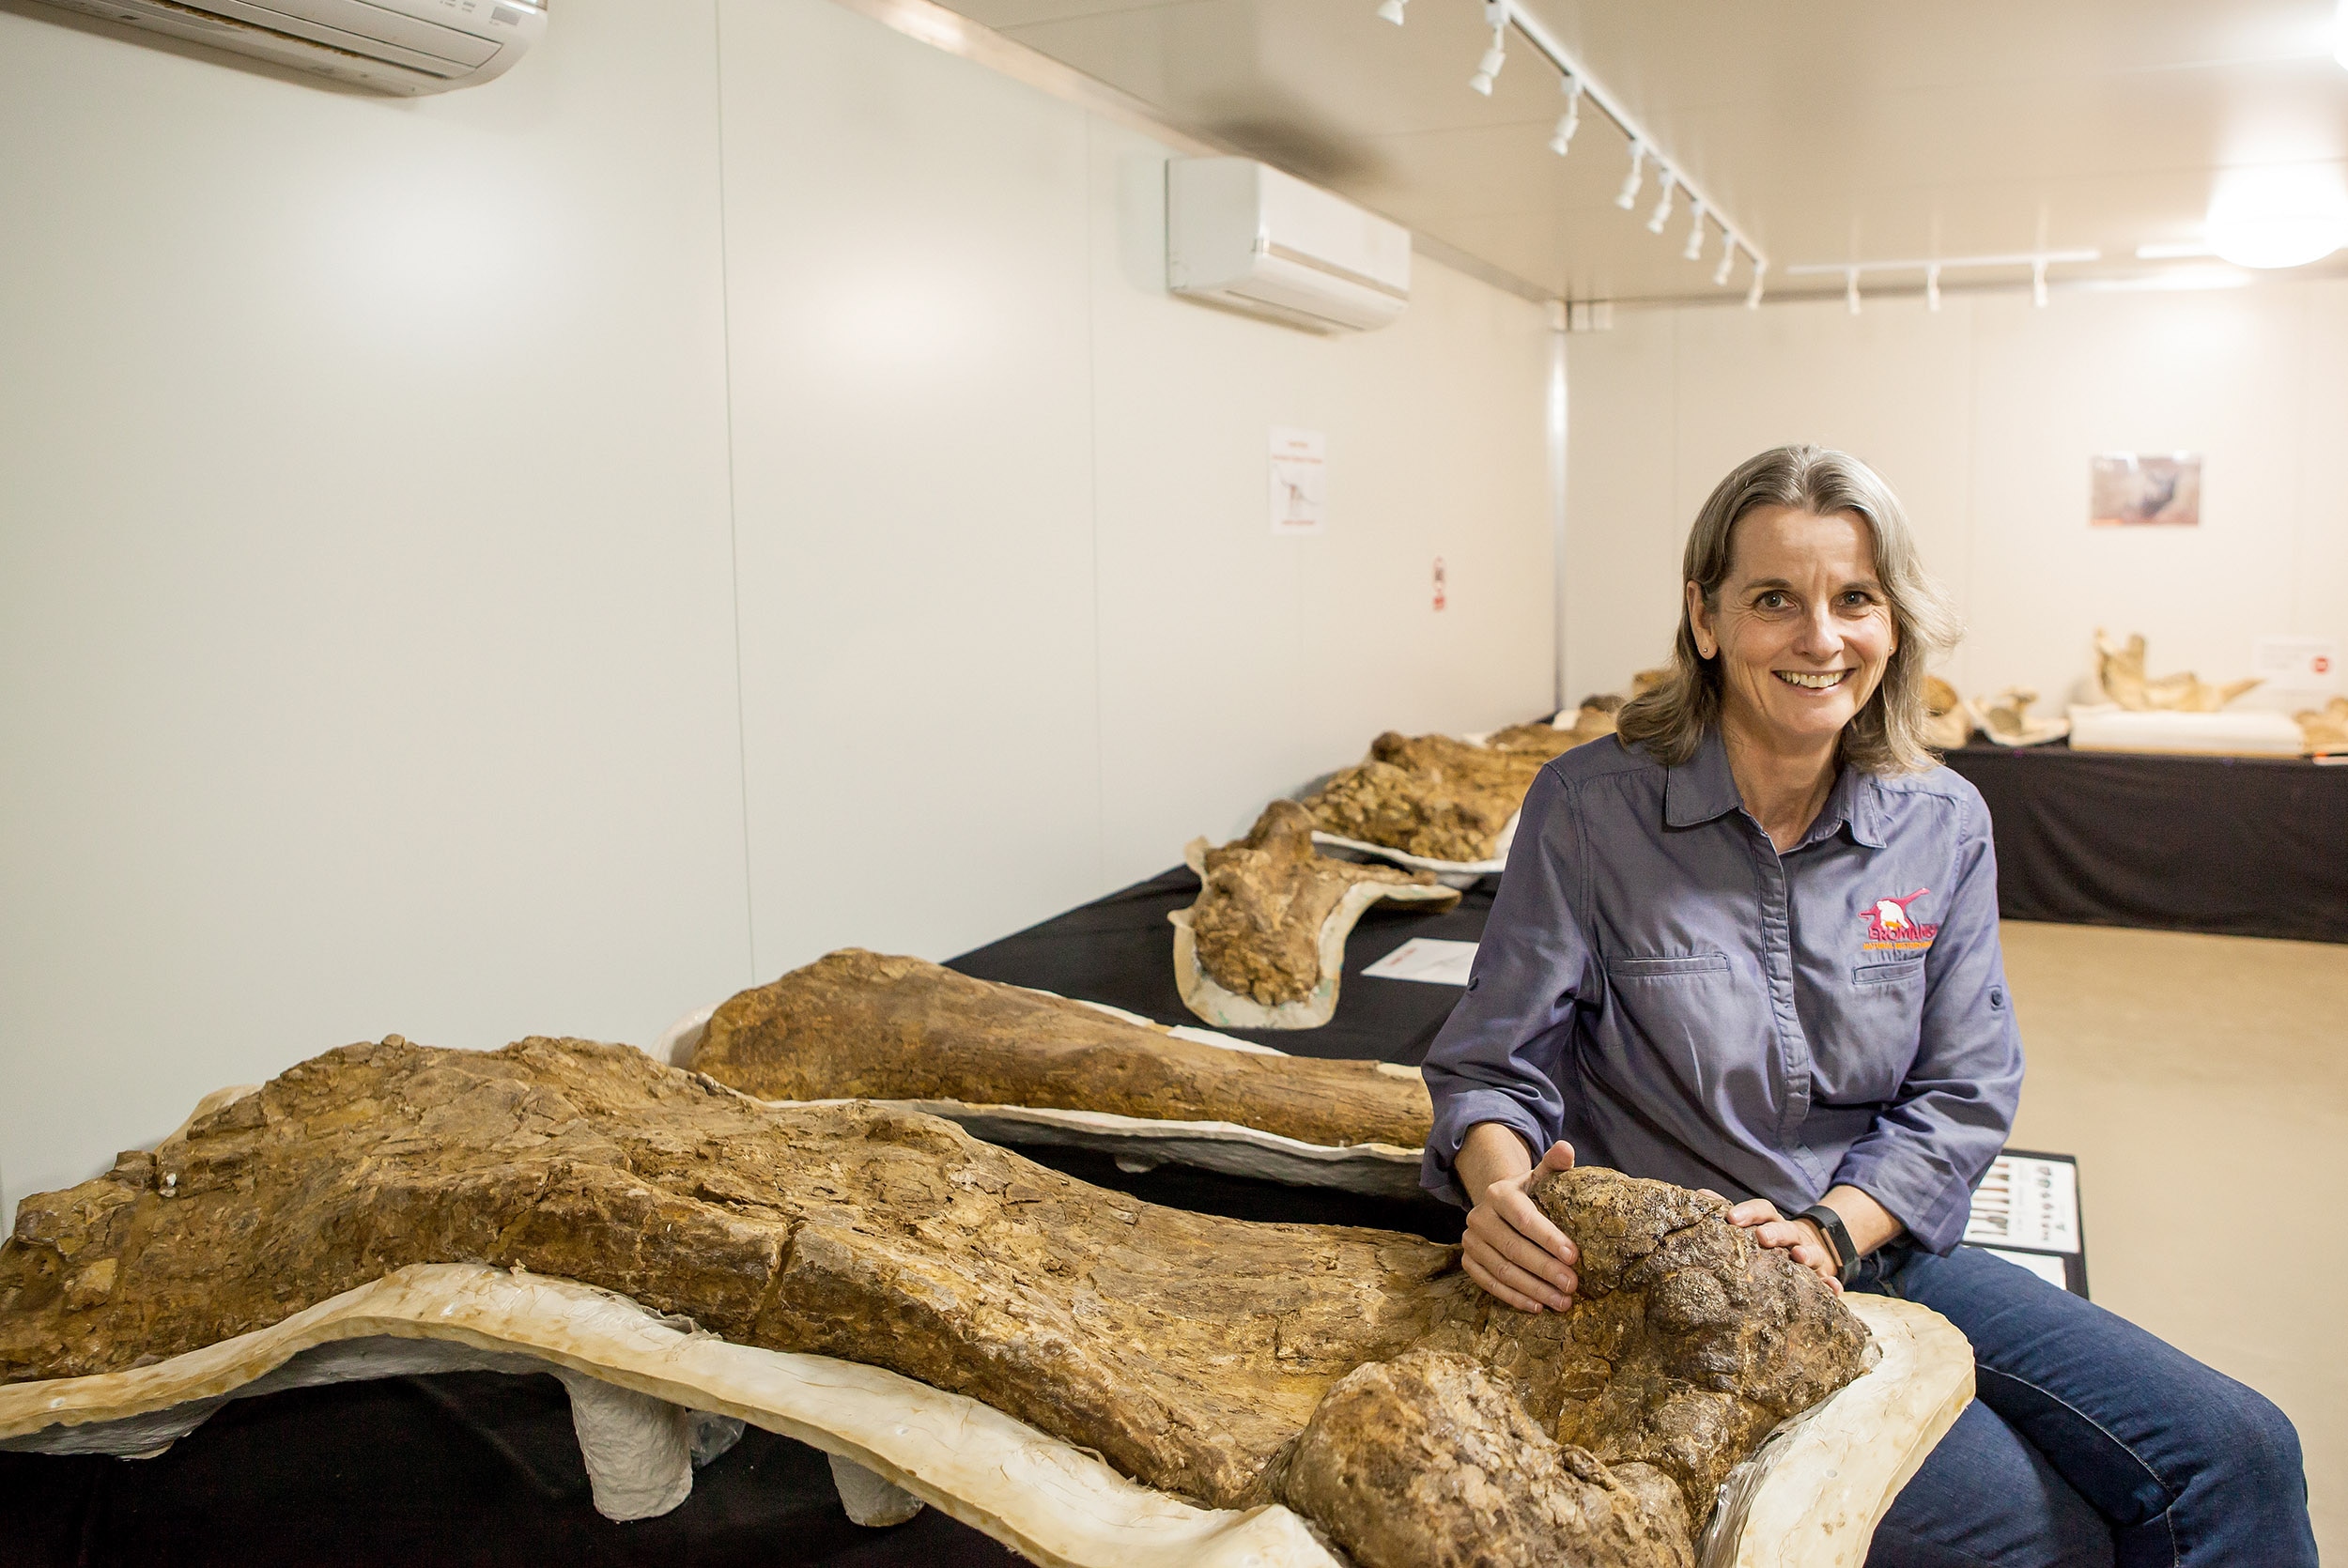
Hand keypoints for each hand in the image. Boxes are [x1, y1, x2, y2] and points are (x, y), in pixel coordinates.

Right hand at [1460, 1135, 1581, 1313]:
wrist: (1501, 1206)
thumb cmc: (1531, 1194)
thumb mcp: (1542, 1177)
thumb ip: (1555, 1164)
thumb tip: (1566, 1149)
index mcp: (1498, 1193)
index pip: (1524, 1219)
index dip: (1549, 1238)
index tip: (1574, 1256)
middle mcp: (1479, 1216)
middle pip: (1514, 1248)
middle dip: (1546, 1270)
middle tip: (1573, 1285)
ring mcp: (1470, 1240)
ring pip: (1502, 1270)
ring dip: (1534, 1289)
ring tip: (1563, 1302)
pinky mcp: (1468, 1260)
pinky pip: (1489, 1283)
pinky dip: (1513, 1297)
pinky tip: (1537, 1306)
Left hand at [1726, 1197, 1843, 1293]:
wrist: (1806, 1248)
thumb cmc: (1769, 1238)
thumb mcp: (1752, 1224)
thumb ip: (1730, 1213)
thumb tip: (1700, 1193)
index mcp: (1771, 1222)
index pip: (1762, 1210)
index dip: (1748, 1212)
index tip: (1731, 1218)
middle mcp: (1792, 1235)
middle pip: (1785, 1229)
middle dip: (1775, 1232)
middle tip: (1762, 1237)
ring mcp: (1810, 1254)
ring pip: (1811, 1251)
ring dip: (1806, 1252)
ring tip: (1799, 1256)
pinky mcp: (1823, 1275)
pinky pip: (1830, 1280)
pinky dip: (1833, 1285)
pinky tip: (1834, 1289)